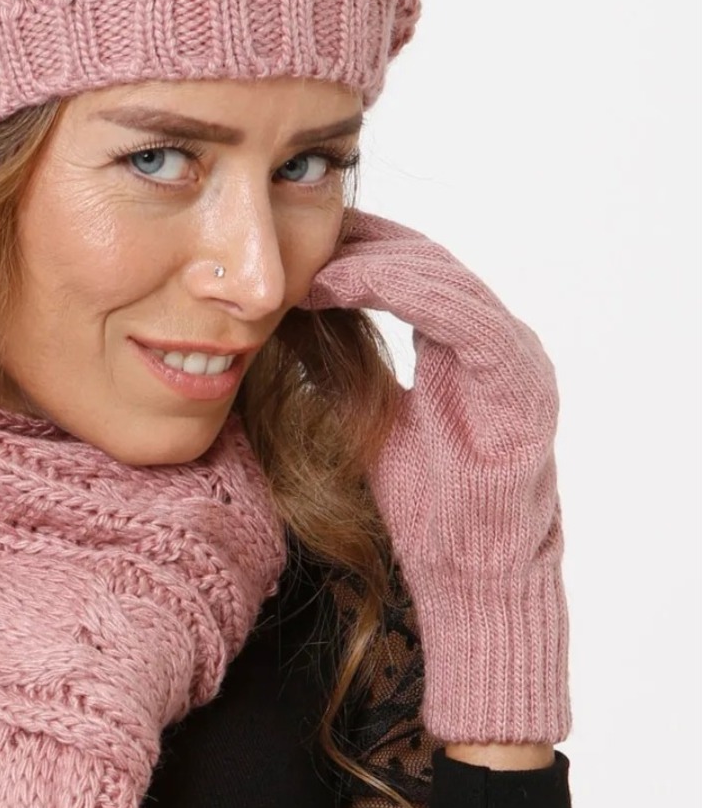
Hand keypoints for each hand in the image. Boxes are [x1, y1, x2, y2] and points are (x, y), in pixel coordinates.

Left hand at [300, 207, 570, 744]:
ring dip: (374, 261)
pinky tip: (349, 283)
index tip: (296, 241)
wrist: (473, 577)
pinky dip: (405, 292)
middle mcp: (497, 340)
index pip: (410, 272)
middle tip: (296, 229)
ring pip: (442, 277)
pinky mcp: (520, 382)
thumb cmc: (428, 511)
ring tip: (313, 258)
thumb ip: (347, 375)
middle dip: (362, 242)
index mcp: (467, 346)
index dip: (356, 251)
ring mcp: (515, 358)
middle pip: (426, 261)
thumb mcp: (373, 424)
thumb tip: (288, 333)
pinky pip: (464, 316)